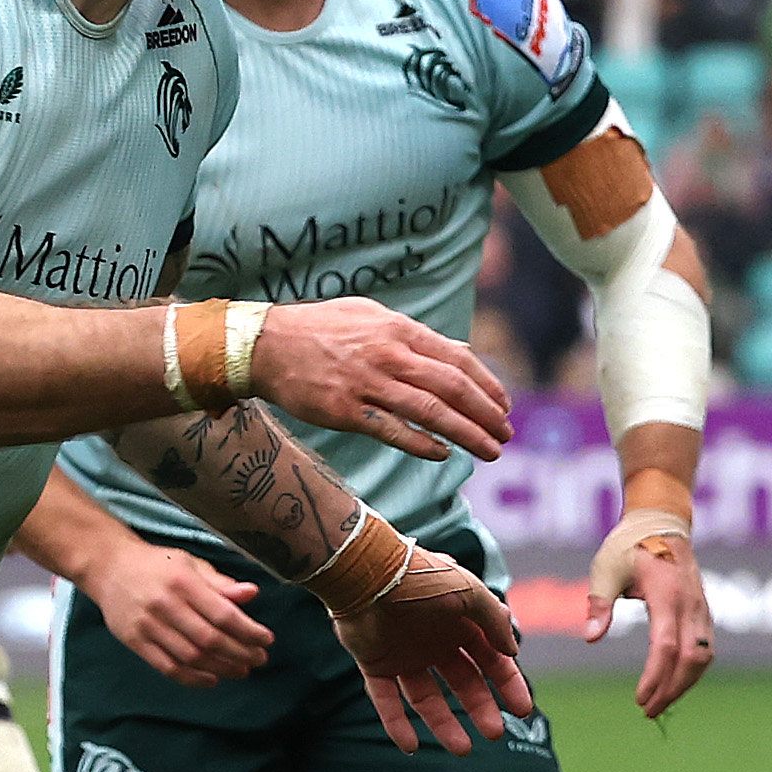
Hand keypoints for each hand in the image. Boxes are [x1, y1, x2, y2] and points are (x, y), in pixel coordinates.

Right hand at [86, 538, 272, 687]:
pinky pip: (168, 667)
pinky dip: (193, 678)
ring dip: (222, 668)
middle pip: (209, 639)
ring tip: (241, 670)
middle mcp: (165, 605)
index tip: (266, 640)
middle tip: (259, 659)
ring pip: (191, 657)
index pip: (223, 614)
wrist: (108, 567)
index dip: (248, 631)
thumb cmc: (157, 565)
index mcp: (182, 582)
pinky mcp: (135, 642)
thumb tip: (252, 593)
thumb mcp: (191, 564)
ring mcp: (147, 626)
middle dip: (240, 653)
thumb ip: (221, 583)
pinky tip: (212, 679)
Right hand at [252, 300, 514, 462]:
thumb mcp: (372, 316)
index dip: (487, 384)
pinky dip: (423, 444)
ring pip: (430, 412)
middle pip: (452, 387)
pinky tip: (443, 454)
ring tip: (490, 451)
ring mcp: (367, 384)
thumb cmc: (321, 330)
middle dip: (486, 413)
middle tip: (506, 434)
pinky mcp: (346, 410)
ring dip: (466, 434)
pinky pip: (393, 431)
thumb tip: (461, 349)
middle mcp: (388, 355)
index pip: (457, 358)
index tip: (504, 406)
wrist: (265, 345)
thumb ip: (417, 335)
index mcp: (398, 329)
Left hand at [330, 542, 536, 753]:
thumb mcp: (469, 592)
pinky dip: (397, 724)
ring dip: (444, 723)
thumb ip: (495, 620)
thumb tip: (513, 650)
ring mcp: (404, 655)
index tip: (522, 710)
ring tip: (462, 749)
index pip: (491, 659)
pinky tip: (410, 746)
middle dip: (480, 708)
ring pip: (427, 698)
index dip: (508, 684)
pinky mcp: (375, 664)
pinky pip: (386, 700)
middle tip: (494, 734)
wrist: (366, 572)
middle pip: (462, 682)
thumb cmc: (421, 578)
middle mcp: (434, 641)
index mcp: (459, 622)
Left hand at [585, 508, 714, 716]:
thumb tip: (591, 639)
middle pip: (691, 659)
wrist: (661, 521)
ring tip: (661, 702)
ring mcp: (702, 608)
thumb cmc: (629, 545)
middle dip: (671, 689)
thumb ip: (599, 604)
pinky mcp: (704, 612)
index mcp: (666, 593)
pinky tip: (674, 683)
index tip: (639, 698)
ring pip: (704, 657)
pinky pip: (706, 649)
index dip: (655, 676)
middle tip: (648, 711)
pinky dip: (692, 671)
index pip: (666, 646)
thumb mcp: (605, 569)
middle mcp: (690, 604)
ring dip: (684, 684)